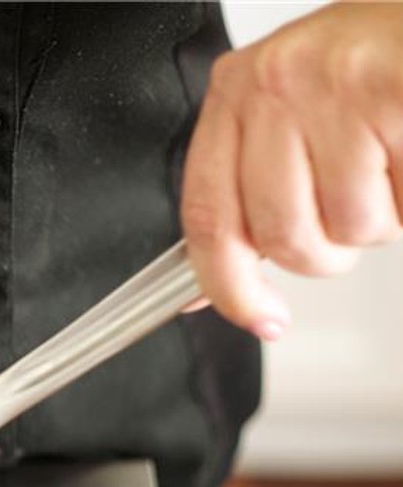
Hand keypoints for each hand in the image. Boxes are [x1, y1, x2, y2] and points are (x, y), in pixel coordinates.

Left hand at [181, 3, 402, 338]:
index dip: (226, 285)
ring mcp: (334, 85)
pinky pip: (396, 203)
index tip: (256, 316)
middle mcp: (276, 82)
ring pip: (348, 226)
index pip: (207, 215)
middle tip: (355, 210)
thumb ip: (250, 193)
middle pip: (280, 236)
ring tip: (390, 163)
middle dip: (327, 251)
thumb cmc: (378, 65)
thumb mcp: (295, 116)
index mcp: (239, 90)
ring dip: (381, 220)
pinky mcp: (390, 92)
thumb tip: (210, 287)